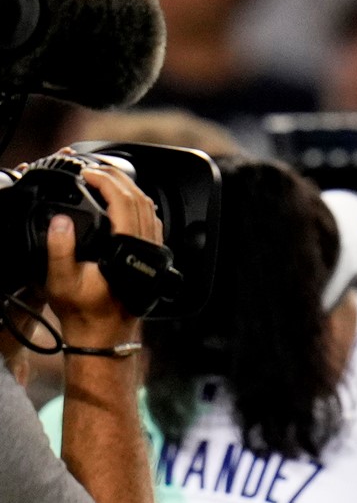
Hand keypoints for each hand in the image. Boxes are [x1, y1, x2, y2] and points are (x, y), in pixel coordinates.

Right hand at [46, 161, 161, 347]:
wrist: (104, 334)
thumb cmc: (83, 310)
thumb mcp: (61, 281)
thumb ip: (59, 249)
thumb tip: (61, 220)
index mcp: (127, 249)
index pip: (123, 203)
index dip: (105, 182)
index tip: (87, 173)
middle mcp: (145, 248)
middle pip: (140, 200)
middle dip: (117, 178)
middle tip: (95, 168)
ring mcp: (152, 252)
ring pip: (149, 209)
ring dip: (129, 188)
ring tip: (106, 177)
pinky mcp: (152, 256)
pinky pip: (151, 221)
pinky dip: (138, 203)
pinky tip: (123, 199)